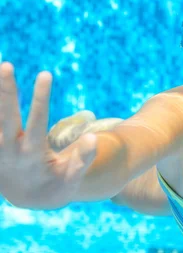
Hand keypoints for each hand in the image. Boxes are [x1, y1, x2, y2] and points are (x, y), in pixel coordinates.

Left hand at [0, 62, 96, 208]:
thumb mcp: (72, 178)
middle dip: (6, 91)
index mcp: (32, 155)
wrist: (29, 198)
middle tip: (6, 65)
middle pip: (6, 116)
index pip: (36, 121)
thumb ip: (83, 159)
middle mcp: (10, 150)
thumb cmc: (57, 185)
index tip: (45, 74)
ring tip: (1, 67)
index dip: (41, 97)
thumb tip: (92, 137)